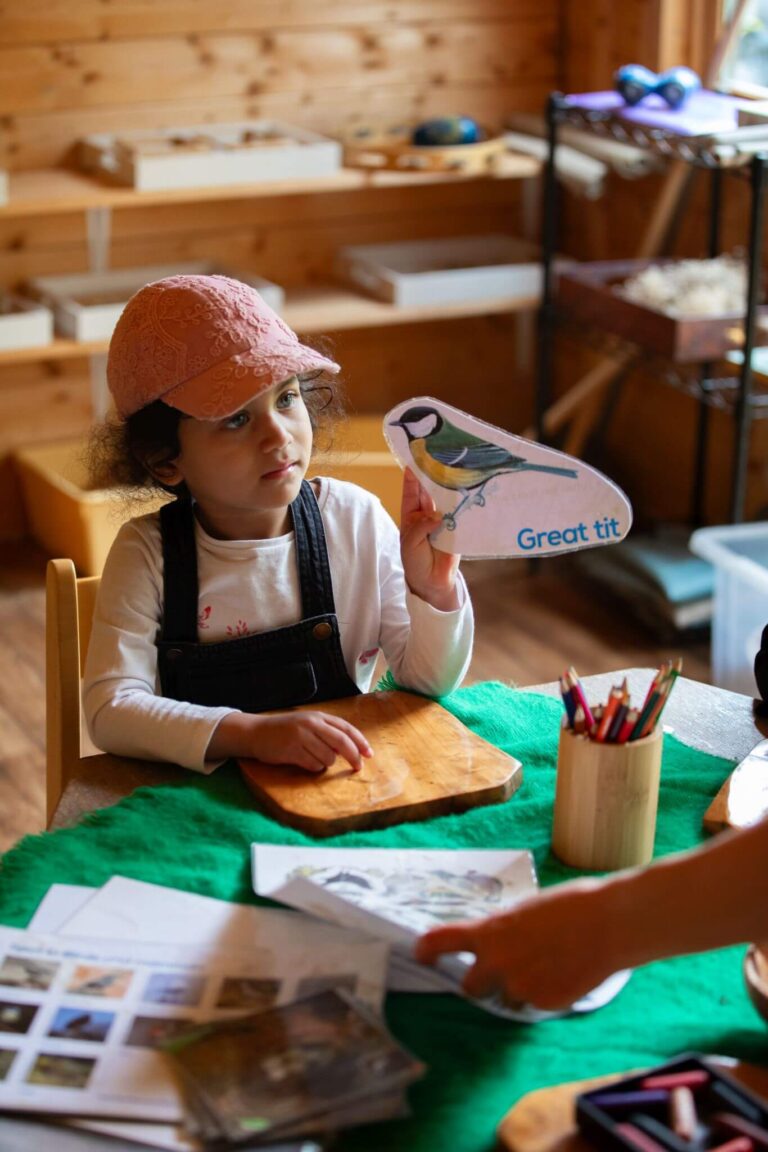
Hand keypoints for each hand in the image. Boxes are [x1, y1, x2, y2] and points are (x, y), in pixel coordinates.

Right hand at [210, 710, 372, 773]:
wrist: (256, 732)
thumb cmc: (285, 730)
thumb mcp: (307, 723)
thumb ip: (327, 732)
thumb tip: (350, 749)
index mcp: (318, 716)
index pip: (346, 728)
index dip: (360, 742)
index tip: (369, 754)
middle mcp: (311, 724)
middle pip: (342, 742)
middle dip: (353, 756)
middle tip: (358, 767)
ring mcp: (301, 737)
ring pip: (328, 757)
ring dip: (326, 763)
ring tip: (312, 758)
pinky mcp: (292, 751)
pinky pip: (313, 765)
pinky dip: (313, 767)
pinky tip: (303, 761)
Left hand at [400, 467, 459, 611]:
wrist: (432, 581)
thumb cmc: (415, 560)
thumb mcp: (411, 542)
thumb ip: (421, 526)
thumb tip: (438, 514)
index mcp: (412, 514)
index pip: (411, 491)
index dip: (412, 476)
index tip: (414, 460)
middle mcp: (428, 513)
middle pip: (431, 490)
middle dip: (434, 475)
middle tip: (439, 457)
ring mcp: (444, 519)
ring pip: (447, 499)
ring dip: (450, 487)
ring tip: (455, 469)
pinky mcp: (458, 528)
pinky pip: (461, 514)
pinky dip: (464, 504)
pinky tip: (468, 491)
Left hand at [414, 878, 615, 1010]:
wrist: (608, 924)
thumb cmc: (569, 907)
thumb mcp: (524, 912)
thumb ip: (501, 931)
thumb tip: (490, 944)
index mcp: (489, 932)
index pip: (441, 941)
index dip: (426, 951)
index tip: (421, 955)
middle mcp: (497, 963)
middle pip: (470, 988)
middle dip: (481, 983)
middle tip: (501, 971)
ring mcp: (520, 987)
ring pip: (505, 1000)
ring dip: (516, 989)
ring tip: (546, 964)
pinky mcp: (544, 1003)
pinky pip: (533, 1005)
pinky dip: (543, 994)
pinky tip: (562, 973)